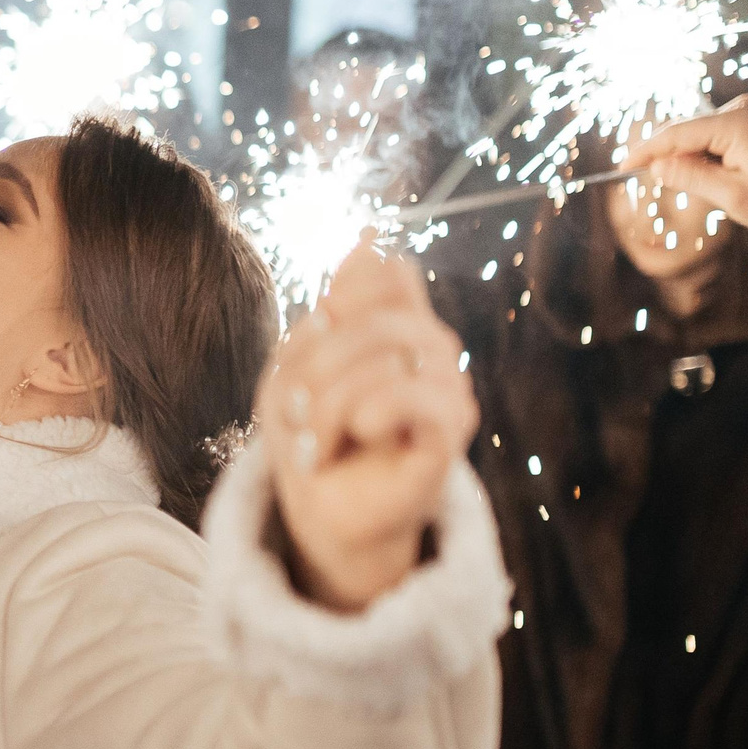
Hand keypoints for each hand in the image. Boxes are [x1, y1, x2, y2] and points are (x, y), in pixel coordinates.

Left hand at [262, 240, 478, 610]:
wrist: (322, 510)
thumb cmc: (308, 435)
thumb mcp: (296, 367)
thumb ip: (333, 310)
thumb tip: (370, 238)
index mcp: (399, 325)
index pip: (390, 274)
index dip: (344, 298)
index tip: (312, 342)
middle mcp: (433, 350)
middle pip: (381, 316)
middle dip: (320, 361)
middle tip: (296, 409)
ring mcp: (448, 389)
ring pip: (390, 358)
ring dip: (331, 402)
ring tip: (314, 440)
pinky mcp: (451, 432)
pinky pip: (420, 398)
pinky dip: (370, 413)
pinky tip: (354, 434)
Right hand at [616, 95, 747, 234]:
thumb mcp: (732, 196)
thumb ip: (690, 178)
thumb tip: (656, 166)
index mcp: (733, 124)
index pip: (674, 134)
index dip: (644, 152)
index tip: (621, 168)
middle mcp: (739, 109)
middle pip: (686, 132)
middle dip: (671, 159)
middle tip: (664, 188)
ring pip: (700, 135)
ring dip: (693, 160)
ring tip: (710, 188)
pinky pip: (716, 135)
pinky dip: (708, 155)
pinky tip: (720, 177)